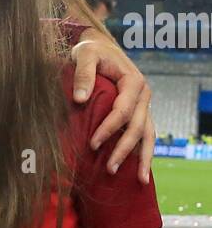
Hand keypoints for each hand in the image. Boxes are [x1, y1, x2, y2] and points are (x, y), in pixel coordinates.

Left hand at [71, 37, 154, 181]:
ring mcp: (144, 106)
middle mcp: (143, 95)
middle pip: (138, 128)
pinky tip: (141, 173)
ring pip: (148, 135)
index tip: (92, 144)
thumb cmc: (90, 51)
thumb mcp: (84, 54)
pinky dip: (144, 154)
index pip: (123, 111)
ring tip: (140, 181)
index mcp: (133, 82)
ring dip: (143, 158)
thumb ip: (83, 74)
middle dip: (125, 150)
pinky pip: (145, 136)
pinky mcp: (139, 113)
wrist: (100, 47)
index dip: (109, 129)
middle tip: (110, 169)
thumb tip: (79, 99)